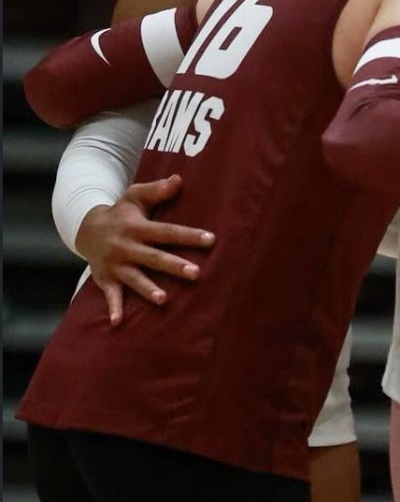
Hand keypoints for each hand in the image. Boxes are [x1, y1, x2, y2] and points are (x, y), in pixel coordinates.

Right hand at [75, 174, 214, 324]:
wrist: (86, 229)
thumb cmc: (121, 212)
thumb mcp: (135, 196)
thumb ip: (157, 190)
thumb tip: (179, 179)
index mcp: (137, 227)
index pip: (167, 232)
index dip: (189, 235)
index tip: (211, 240)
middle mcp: (126, 247)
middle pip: (154, 258)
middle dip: (174, 266)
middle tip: (196, 273)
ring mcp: (116, 265)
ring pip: (135, 278)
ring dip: (148, 289)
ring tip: (164, 299)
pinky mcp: (105, 279)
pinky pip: (110, 295)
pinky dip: (113, 308)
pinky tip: (118, 322)